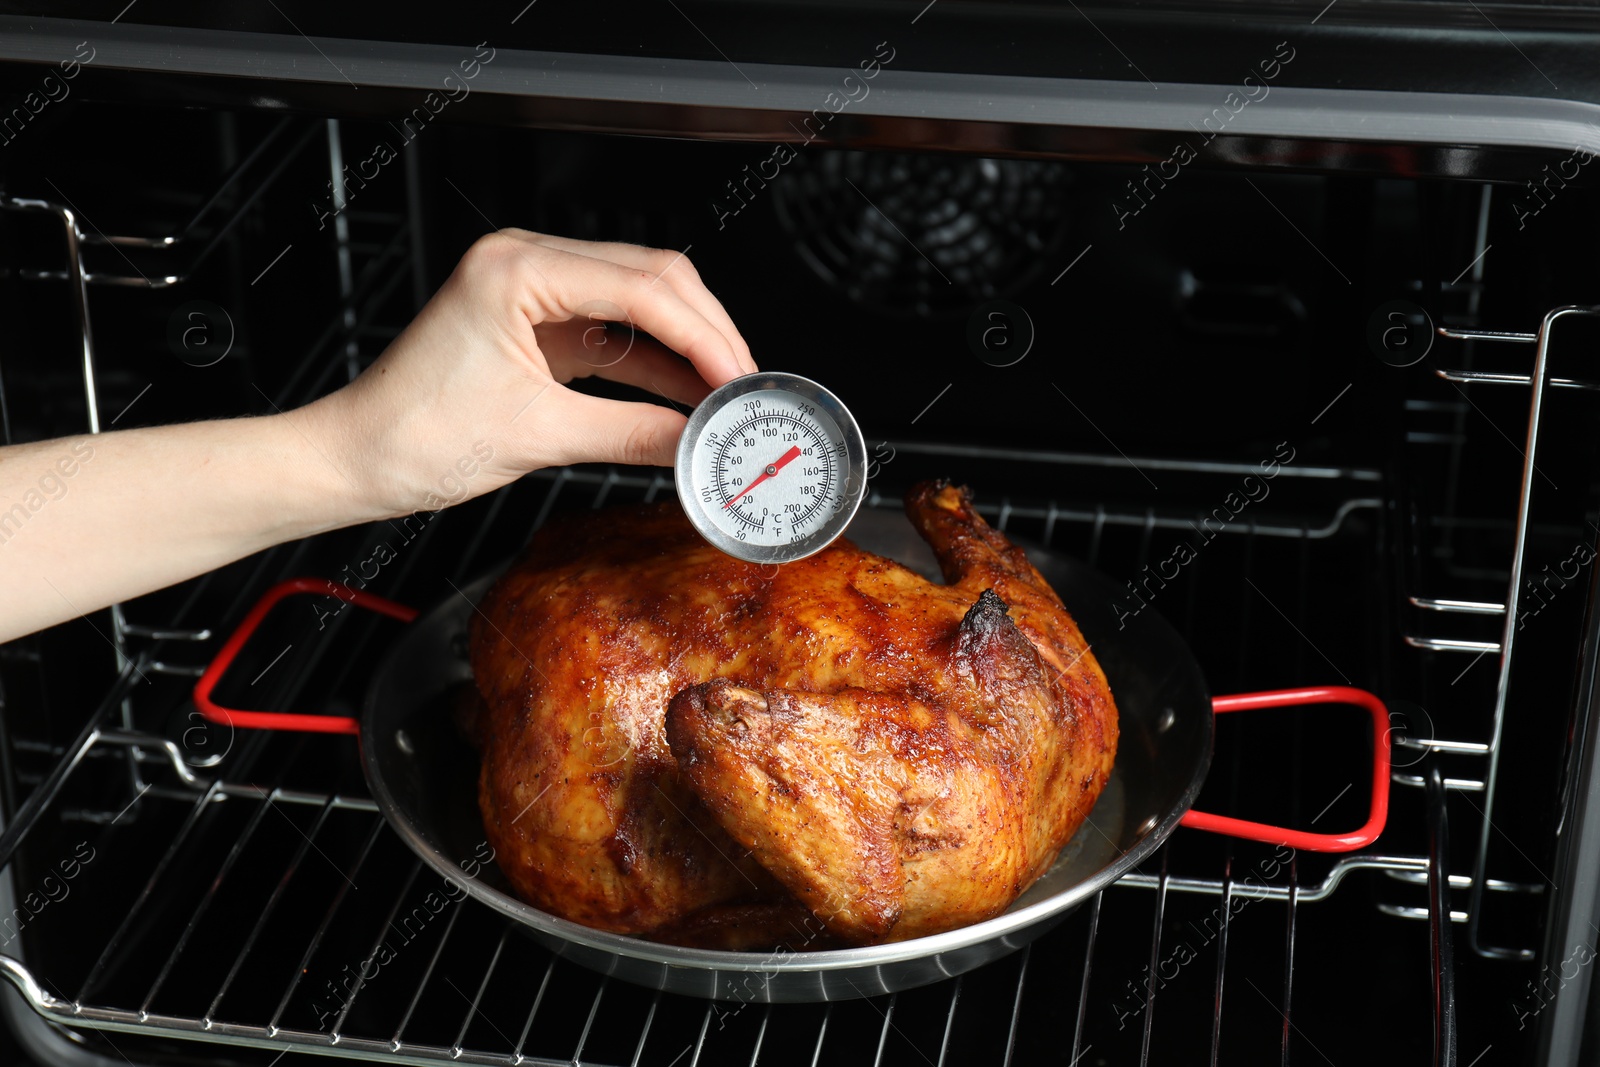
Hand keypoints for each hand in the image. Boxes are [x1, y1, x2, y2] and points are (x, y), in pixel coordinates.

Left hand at [306, 230, 757, 519]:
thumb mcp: (537, 437)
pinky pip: (616, 333)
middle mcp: (526, 262)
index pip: (642, 289)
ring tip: (727, 395)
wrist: (357, 457)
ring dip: (688, 348)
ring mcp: (534, 289)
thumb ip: (631, 434)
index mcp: (517, 269)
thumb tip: (698, 442)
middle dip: (708, 333)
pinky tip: (688, 397)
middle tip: (747, 386)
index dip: (704, 338)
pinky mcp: (539, 323)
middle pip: (653, 279)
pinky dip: (655, 364)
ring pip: (641, 302)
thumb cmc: (412, 436)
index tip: (741, 382)